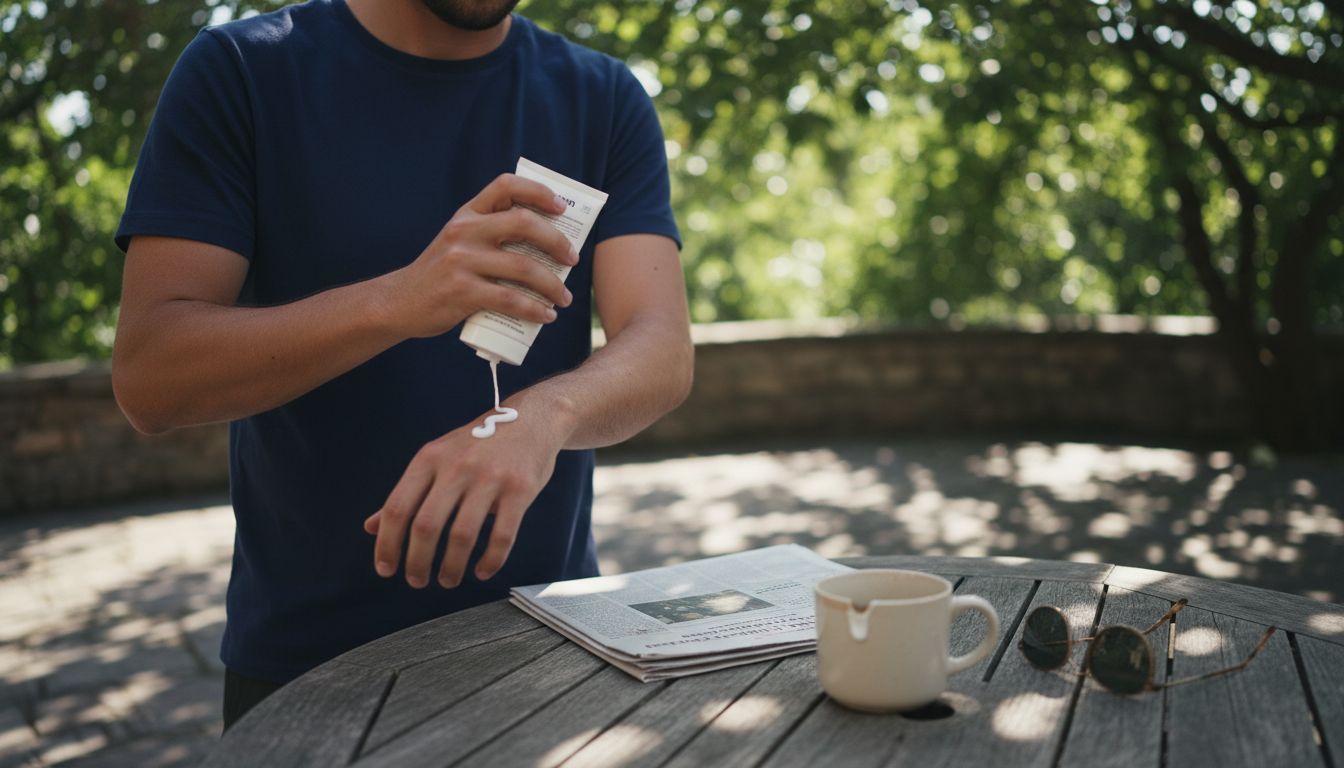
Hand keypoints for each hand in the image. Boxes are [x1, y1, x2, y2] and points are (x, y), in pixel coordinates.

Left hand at [364, 396, 571, 587]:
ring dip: (451, 567)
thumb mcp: (437, 458)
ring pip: (462, 535)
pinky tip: (482, 571)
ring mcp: (490, 478)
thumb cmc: (478, 445)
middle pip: (426, 525)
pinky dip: (490, 561)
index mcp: (429, 459)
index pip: (398, 508)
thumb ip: (408, 493)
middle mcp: (457, 467)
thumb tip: (372, 527)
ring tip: (447, 580)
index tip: (386, 569)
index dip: (387, 544)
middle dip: (417, 562)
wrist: (531, 419)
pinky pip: (502, 536)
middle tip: (417, 582)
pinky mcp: (519, 490)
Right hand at [384, 173, 579, 338]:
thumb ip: (489, 234)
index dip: (538, 191)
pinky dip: (535, 310)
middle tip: (573, 260)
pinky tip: (546, 316)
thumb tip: (546, 244)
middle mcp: (464, 231)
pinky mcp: (462, 292)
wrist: (400, 302)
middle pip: (524, 223)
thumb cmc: (442, 274)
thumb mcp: (458, 242)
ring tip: (565, 298)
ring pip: (523, 267)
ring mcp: (462, 261)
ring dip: (553, 285)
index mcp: (467, 214)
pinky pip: (510, 299)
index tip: (561, 207)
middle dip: (557, 242)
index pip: (505, 186)